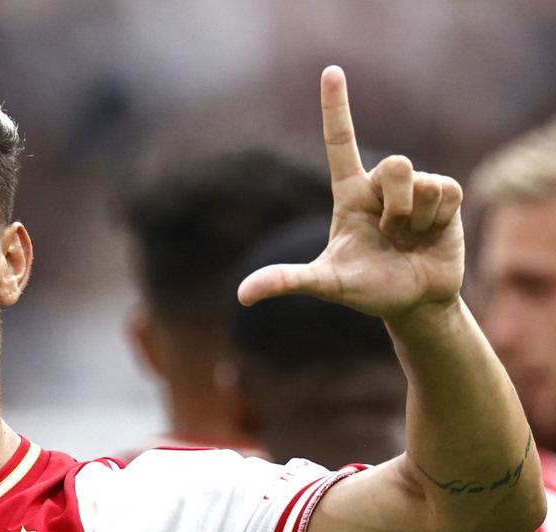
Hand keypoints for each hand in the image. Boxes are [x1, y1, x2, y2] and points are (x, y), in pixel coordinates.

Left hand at [238, 66, 464, 320]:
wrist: (415, 302)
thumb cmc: (368, 289)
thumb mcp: (327, 284)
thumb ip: (288, 281)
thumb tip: (242, 295)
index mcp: (349, 195)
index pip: (340, 142)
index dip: (337, 107)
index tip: (331, 71)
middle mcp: (380, 185)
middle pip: (393, 164)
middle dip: (395, 202)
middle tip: (392, 231)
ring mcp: (414, 190)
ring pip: (421, 180)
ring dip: (417, 217)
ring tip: (411, 236)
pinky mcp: (446, 197)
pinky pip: (446, 190)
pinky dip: (438, 218)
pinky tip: (432, 232)